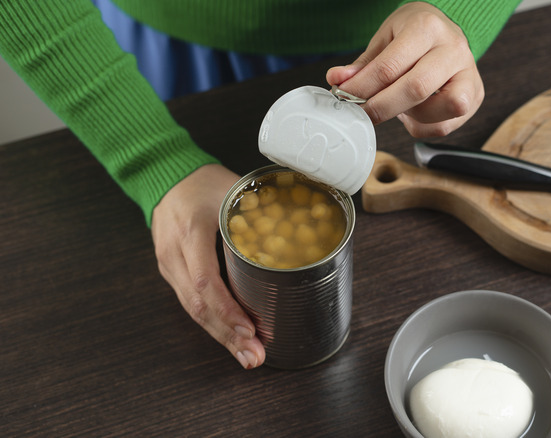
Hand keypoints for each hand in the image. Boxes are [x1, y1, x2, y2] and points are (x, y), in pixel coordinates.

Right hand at [151, 164, 264, 368]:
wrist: (165, 175)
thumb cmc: (204, 182)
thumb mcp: (234, 190)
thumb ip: (264, 209)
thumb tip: (307, 226)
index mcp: (191, 232)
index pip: (205, 280)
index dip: (227, 309)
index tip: (249, 328)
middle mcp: (174, 254)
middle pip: (198, 305)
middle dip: (228, 335)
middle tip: (254, 355)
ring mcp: (169, 266)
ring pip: (192, 310)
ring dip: (221, 336)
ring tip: (247, 355)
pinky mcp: (172, 273)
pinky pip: (191, 303)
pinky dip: (213, 323)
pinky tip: (232, 338)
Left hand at [326, 2, 483, 137]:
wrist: (447, 30)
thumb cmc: (415, 33)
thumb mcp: (386, 38)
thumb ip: (364, 63)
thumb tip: (338, 81)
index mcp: (428, 28)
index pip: (390, 66)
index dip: (362, 88)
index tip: (345, 98)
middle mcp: (453, 50)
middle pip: (415, 89)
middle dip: (382, 107)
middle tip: (363, 113)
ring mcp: (469, 75)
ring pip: (436, 113)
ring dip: (408, 117)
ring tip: (397, 105)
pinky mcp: (475, 97)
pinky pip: (444, 127)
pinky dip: (422, 126)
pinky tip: (413, 113)